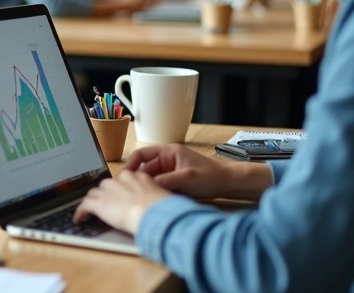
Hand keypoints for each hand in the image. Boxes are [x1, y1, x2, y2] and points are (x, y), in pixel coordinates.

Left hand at [72, 170, 170, 234]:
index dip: (118, 190)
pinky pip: (85, 205)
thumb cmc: (162, 208)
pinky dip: (81, 212)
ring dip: (93, 202)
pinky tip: (79, 219)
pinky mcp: (98, 203)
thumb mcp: (158, 194)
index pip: (121, 180)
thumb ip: (149, 194)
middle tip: (105, 205)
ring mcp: (107, 190)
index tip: (118, 196)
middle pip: (105, 186)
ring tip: (90, 212)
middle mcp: (119, 180)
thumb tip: (149, 202)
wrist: (153, 213)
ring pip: (94, 194)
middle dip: (104, 195)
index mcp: (134, 176)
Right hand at [125, 143, 245, 200]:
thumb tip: (145, 187)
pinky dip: (157, 193)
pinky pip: (159, 187)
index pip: (141, 155)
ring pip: (151, 180)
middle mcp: (166, 160)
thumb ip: (165, 181)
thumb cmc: (210, 177)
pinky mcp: (174, 182)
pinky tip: (155, 201)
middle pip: (144, 169)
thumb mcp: (186, 178)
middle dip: (138, 181)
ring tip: (142, 199)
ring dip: (148, 188)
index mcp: (168, 152)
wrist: (228, 184)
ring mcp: (170, 172)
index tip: (124, 177)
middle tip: (131, 194)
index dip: (131, 165)